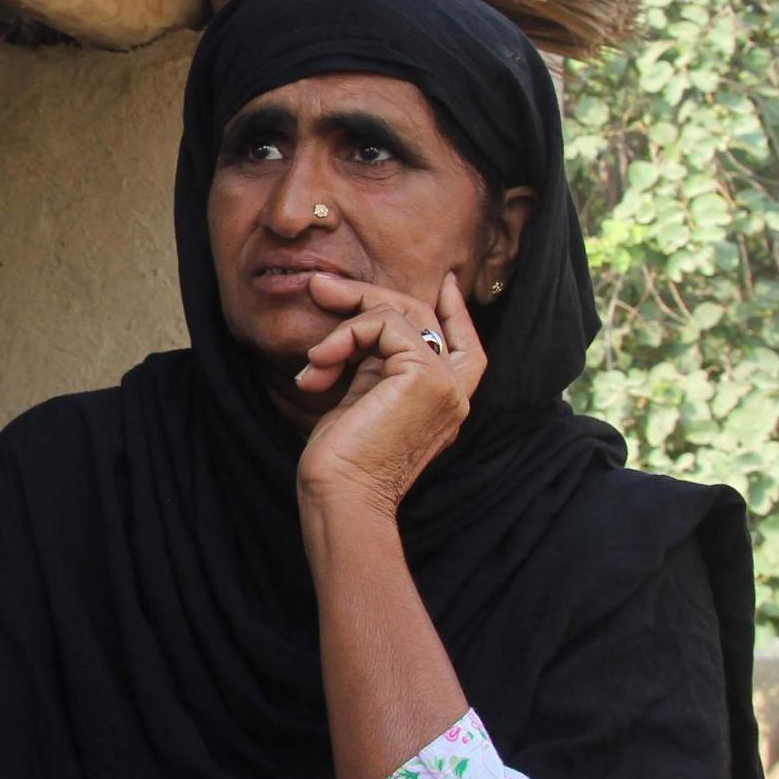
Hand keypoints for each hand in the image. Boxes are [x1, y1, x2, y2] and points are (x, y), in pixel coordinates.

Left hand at [293, 273, 483, 519]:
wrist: (342, 498)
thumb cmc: (340, 464)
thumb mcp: (361, 402)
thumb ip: (372, 367)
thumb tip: (352, 328)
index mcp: (443, 401)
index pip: (464, 344)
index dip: (455, 310)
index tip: (443, 281)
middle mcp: (454, 392)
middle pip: (423, 317)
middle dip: (368, 296)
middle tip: (320, 287)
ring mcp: (445, 383)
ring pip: (402, 313)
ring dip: (345, 322)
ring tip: (314, 360)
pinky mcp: (424, 375)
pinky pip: (384, 324)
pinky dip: (345, 335)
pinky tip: (319, 365)